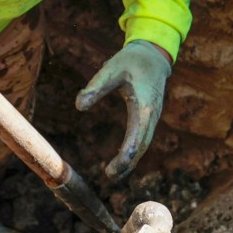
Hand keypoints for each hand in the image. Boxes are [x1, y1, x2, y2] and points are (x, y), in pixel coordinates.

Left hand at [76, 40, 171, 180]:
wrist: (153, 55)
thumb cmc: (131, 61)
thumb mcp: (111, 68)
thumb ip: (96, 86)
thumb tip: (78, 106)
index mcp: (144, 105)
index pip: (136, 135)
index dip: (126, 153)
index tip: (114, 167)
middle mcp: (151, 115)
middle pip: (142, 145)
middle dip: (127, 163)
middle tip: (110, 176)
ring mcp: (152, 118)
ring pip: (144, 145)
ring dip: (131, 161)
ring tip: (114, 175)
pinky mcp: (149, 118)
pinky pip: (143, 139)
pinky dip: (134, 153)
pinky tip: (123, 163)